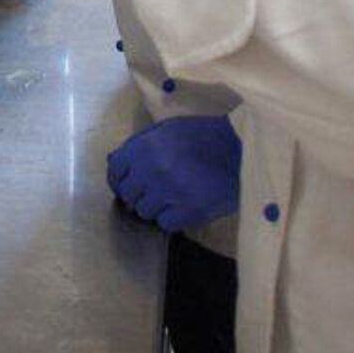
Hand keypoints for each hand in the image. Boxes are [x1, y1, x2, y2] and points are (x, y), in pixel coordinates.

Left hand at [106, 116, 240, 231]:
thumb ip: (139, 144)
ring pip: (144, 211)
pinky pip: (165, 223)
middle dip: (136, 193)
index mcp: (146, 146)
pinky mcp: (188, 212)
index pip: (115, 169)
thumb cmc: (203, 135)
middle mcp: (153, 170)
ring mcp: (170, 193)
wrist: (241, 150)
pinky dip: (170, 218)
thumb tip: (113, 161)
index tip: (124, 182)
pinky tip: (181, 205)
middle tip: (149, 190)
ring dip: (153, 206)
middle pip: (127, 194)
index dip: (117, 177)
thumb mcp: (168, 129)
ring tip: (169, 196)